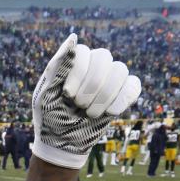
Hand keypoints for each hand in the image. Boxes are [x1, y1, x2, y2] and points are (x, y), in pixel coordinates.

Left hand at [31, 34, 140, 168]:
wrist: (62, 143)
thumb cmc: (49, 117)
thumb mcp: (45, 94)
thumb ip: (56, 66)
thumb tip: (73, 37)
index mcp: (73, 63)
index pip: (85, 52)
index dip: (79, 73)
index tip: (67, 95)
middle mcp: (92, 67)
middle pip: (105, 56)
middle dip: (91, 85)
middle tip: (78, 105)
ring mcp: (109, 80)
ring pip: (120, 69)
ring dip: (104, 95)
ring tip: (90, 112)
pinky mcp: (122, 95)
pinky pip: (134, 86)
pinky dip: (122, 100)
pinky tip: (109, 112)